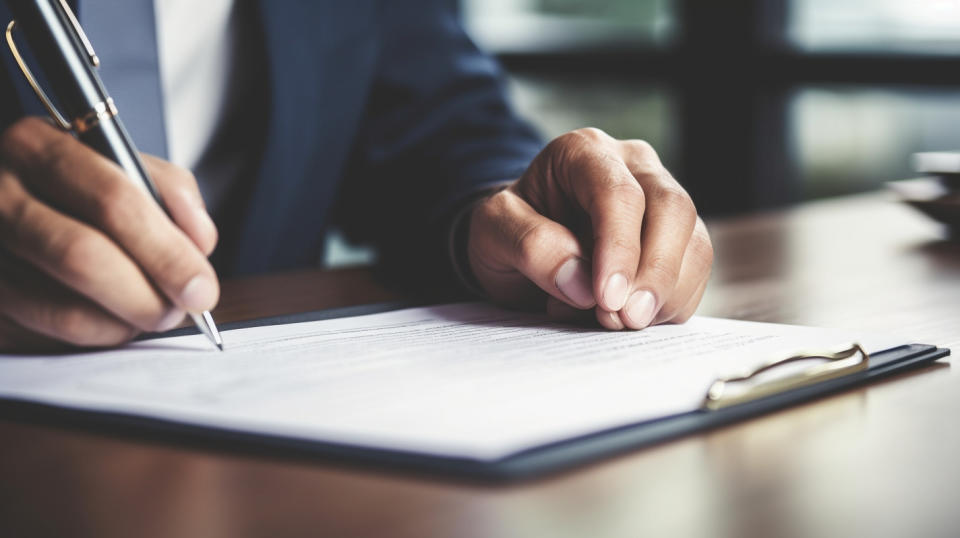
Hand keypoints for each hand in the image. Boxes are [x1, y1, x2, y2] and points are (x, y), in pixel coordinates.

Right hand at [0, 117, 218, 350]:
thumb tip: (198, 245)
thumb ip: (170, 192)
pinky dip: (100, 333)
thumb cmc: (77, 181)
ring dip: (128, 320)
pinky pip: (50, 329)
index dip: (165, 251)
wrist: (11, 194)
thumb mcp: (124, 161)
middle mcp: (0, 193)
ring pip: (65, 305)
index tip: (201, 285)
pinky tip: (120, 319)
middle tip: (183, 308)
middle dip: (149, 294)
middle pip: (83, 256)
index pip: (113, 200)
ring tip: (157, 312)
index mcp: (39, 146)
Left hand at [467, 127, 712, 329]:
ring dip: (665, 294)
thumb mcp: (492, 230)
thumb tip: (581, 281)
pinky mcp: (676, 240)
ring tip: (620, 323)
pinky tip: (630, 319)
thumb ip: (530, 245)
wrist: (520, 243)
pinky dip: (670, 305)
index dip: (619, 248)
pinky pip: (694, 274)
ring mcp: (661, 201)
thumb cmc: (508, 229)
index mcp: (584, 152)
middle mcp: (633, 167)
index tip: (607, 298)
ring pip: (694, 243)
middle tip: (627, 319)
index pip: (619, 194)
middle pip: (673, 210)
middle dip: (654, 273)